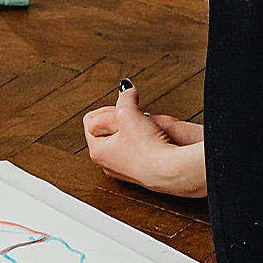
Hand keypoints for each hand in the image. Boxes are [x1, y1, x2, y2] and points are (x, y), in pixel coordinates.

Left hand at [82, 81, 206, 196]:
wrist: (172, 172)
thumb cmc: (148, 148)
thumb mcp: (129, 113)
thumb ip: (125, 97)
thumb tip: (127, 89)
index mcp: (97, 150)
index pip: (90, 120)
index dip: (107, 109)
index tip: (122, 110)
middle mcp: (107, 163)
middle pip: (106, 129)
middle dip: (120, 119)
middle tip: (134, 119)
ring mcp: (124, 170)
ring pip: (123, 139)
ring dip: (133, 129)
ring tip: (145, 129)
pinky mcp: (140, 173)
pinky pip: (137, 150)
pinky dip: (143, 141)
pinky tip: (153, 140)